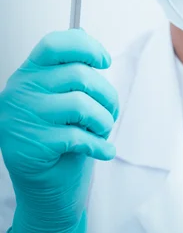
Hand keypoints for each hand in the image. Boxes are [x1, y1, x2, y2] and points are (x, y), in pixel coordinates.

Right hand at [0, 28, 118, 232]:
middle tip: (111, 111)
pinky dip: (100, 144)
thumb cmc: (57, 138)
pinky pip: (79, 135)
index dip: (86, 47)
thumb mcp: (59, 99)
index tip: (104, 61)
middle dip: (106, 93)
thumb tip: (91, 46)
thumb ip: (70, 73)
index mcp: (28, 74)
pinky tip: (104, 150)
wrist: (44, 189)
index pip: (54, 44)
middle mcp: (21, 92)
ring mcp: (24, 118)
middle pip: (78, 73)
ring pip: (81, 103)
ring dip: (103, 118)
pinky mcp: (34, 145)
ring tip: (103, 130)